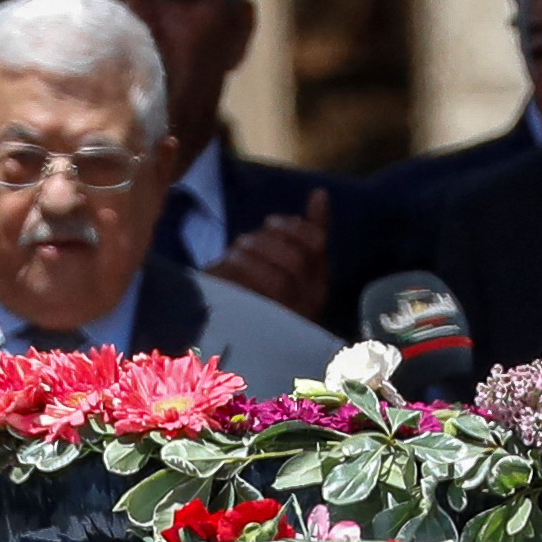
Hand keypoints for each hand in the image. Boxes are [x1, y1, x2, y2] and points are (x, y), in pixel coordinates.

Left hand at [209, 191, 332, 323]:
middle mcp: (306, 304)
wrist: (244, 347)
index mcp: (317, 289)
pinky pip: (243, 292)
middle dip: (268, 242)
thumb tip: (320, 193)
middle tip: (248, 240)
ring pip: (272, 277)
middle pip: (294, 259)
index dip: (294, 227)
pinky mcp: (253, 326)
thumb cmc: (274, 300)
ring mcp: (281, 317)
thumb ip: (311, 231)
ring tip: (235, 255)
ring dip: (248, 256)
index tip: (272, 222)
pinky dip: (229, 273)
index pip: (316, 246)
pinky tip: (222, 271)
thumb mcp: (298, 268)